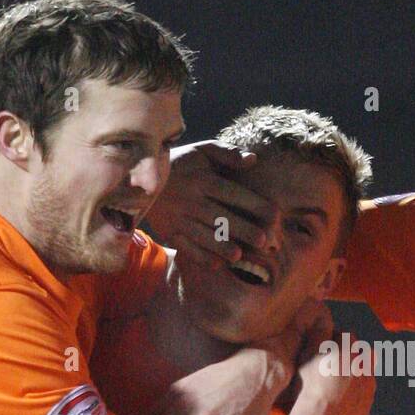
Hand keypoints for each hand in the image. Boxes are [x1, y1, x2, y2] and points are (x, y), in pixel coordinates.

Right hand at [144, 140, 275, 266]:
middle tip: (265, 242)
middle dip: (245, 231)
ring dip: (222, 248)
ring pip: (204, 236)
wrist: (139, 176)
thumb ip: (228, 154)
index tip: (275, 216)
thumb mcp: (202, 151)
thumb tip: (253, 160)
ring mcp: (179, 218)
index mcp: (203, 180)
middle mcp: (192, 200)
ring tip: (239, 256)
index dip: (256, 206)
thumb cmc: (181, 163)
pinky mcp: (169, 232)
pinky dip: (201, 257)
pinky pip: (186, 247)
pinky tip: (217, 264)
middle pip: (222, 218)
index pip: (234, 194)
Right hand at [292, 335, 375, 414]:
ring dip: (352, 379)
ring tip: (332, 388)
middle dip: (348, 358)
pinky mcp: (365, 410)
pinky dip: (352, 399)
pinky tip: (336, 405)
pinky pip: (360, 400)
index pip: (345, 336)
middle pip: (359, 356)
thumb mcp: (307, 354)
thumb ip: (317, 335)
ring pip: (363, 378)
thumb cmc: (311, 386)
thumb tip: (322, 322)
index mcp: (351, 350)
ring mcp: (368, 390)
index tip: (323, 349)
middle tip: (329, 368)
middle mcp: (365, 367)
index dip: (333, 340)